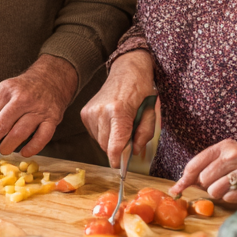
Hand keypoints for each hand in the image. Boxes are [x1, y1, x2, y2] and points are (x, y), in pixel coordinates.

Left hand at [0, 55, 77, 157]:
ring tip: (2, 151)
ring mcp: (38, 109)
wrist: (52, 78)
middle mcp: (22, 98)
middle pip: (1, 124)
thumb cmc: (22, 90)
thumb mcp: (3, 93)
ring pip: (20, 132)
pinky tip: (24, 153)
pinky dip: (32, 148)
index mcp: (5, 90)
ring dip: (8, 146)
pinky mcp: (52, 118)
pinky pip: (42, 137)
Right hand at [81, 50, 156, 167]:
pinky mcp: (85, 113)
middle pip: (106, 146)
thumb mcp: (151, 112)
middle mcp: (101, 112)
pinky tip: (111, 121)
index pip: (114, 146)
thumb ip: (144, 134)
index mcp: (119, 111)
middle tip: (129, 138)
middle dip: (118, 148)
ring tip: (120, 125)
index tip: (120, 167)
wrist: (127, 69)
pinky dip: (104, 133)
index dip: (117, 160)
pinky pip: (94, 133)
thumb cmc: (141, 89)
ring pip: (99, 141)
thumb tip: (135, 152)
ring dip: (110, 140)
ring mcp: (91, 112)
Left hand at [171, 140, 236, 203]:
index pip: (194, 165)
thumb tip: (175, 190)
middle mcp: (234, 156)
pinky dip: (230, 197)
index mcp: (223, 147)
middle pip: (204, 179)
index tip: (179, 188)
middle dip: (207, 185)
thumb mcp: (219, 159)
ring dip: (218, 193)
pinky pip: (230, 197)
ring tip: (228, 186)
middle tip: (217, 182)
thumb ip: (197, 171)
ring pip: (215, 190)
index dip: (185, 179)